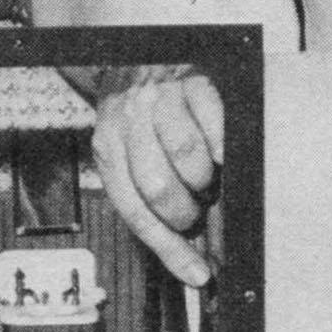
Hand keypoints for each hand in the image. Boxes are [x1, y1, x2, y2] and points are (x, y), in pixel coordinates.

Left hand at [90, 68, 223, 285]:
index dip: (169, 248)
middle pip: (159, 187)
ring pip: (186, 158)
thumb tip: (190, 259)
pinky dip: (223, 147)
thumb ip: (151, 202)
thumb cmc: (142, 120)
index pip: (134, 210)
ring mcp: (159, 99)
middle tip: (197, 212)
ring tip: (205, 179)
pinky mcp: (192, 82)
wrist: (143, 58)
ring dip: (204, 180)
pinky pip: (214, 126)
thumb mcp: (131, 157)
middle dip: (184, 212)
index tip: (198, 273)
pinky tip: (221, 154)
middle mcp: (128, 122)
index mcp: (108, 148)